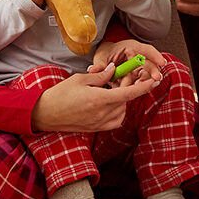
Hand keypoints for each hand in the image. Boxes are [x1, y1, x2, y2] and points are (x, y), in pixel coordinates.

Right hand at [30, 67, 155, 132]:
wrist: (45, 114)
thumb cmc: (60, 94)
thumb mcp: (80, 79)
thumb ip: (101, 76)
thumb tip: (114, 69)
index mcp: (99, 99)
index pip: (128, 93)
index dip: (142, 87)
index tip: (152, 81)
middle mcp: (102, 114)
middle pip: (125, 101)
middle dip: (125, 89)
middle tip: (117, 80)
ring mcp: (99, 123)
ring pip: (121, 111)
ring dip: (120, 100)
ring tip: (106, 92)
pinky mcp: (96, 129)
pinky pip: (115, 120)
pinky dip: (116, 111)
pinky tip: (106, 104)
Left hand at [90, 38, 162, 84]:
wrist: (105, 61)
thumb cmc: (105, 55)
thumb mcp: (101, 58)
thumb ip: (99, 65)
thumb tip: (93, 70)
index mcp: (131, 48)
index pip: (146, 49)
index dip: (155, 55)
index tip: (162, 62)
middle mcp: (138, 58)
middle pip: (149, 64)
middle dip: (154, 71)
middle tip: (156, 78)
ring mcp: (138, 69)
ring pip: (146, 76)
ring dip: (144, 82)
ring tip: (139, 88)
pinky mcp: (136, 79)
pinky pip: (140, 84)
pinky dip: (138, 88)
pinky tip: (135, 91)